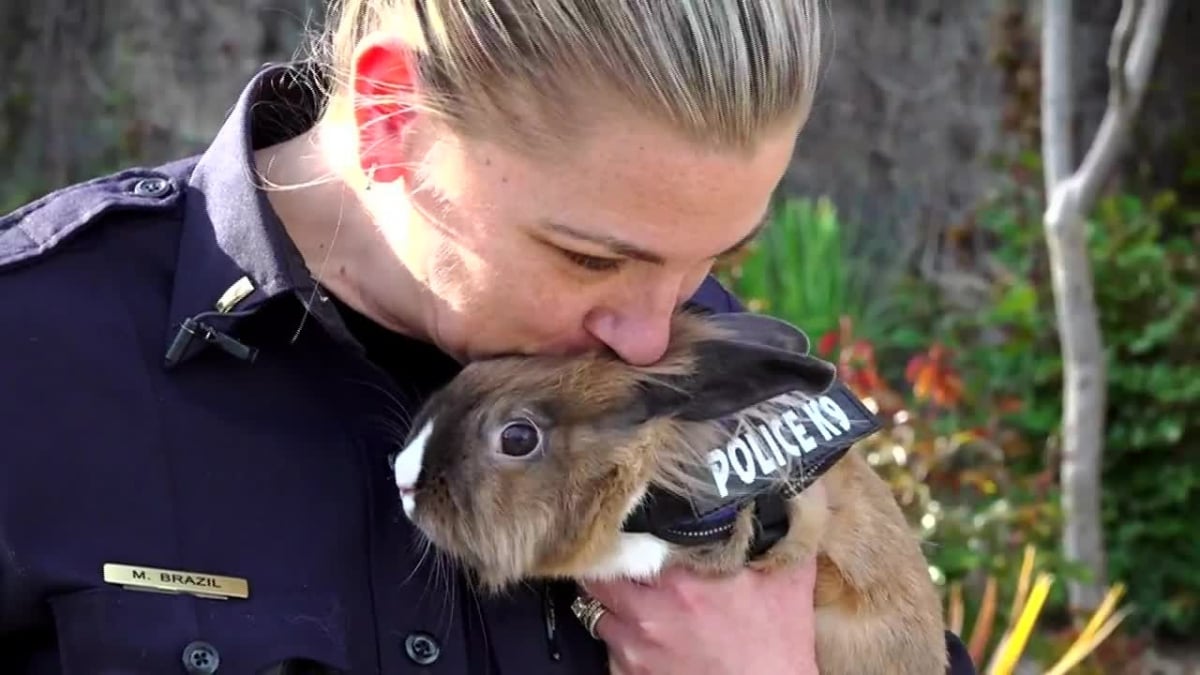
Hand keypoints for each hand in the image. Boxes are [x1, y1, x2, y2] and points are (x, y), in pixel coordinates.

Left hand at [581, 543, 819, 674]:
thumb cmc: (778, 643)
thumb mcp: (786, 579)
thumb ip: (773, 530)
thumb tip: (770, 492)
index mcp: (681, 579)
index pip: (626, 540)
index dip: (624, 529)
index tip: (628, 520)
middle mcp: (649, 611)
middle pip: (599, 575)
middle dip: (609, 564)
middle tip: (620, 556)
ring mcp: (636, 646)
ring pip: (597, 610)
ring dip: (611, 601)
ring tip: (632, 595)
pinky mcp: (631, 673)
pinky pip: (608, 646)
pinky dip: (619, 636)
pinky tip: (642, 632)